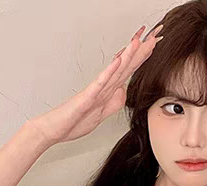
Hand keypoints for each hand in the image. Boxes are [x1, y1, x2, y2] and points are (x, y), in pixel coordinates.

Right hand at [34, 24, 162, 145]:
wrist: (53, 129)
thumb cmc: (72, 122)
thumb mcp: (100, 115)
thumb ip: (112, 103)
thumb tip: (123, 91)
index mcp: (106, 91)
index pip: (127, 71)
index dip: (141, 58)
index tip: (152, 45)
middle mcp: (102, 87)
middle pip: (125, 66)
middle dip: (140, 51)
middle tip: (153, 35)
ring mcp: (94, 91)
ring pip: (115, 70)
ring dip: (127, 55)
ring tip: (138, 40)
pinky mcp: (86, 98)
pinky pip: (100, 83)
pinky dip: (110, 72)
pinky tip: (118, 61)